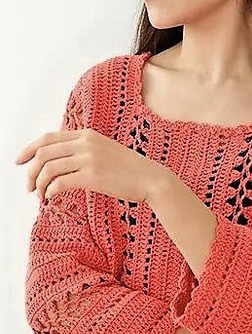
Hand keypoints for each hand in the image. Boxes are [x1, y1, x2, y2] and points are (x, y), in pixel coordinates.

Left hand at [14, 128, 165, 201]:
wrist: (151, 178)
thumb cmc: (129, 169)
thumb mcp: (105, 149)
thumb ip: (84, 149)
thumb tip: (59, 161)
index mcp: (87, 134)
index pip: (48, 138)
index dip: (29, 149)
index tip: (19, 161)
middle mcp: (86, 143)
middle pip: (44, 153)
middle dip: (30, 171)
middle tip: (28, 186)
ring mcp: (89, 158)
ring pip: (49, 169)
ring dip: (39, 185)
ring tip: (40, 196)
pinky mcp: (93, 176)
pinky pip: (60, 183)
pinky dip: (50, 192)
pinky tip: (52, 199)